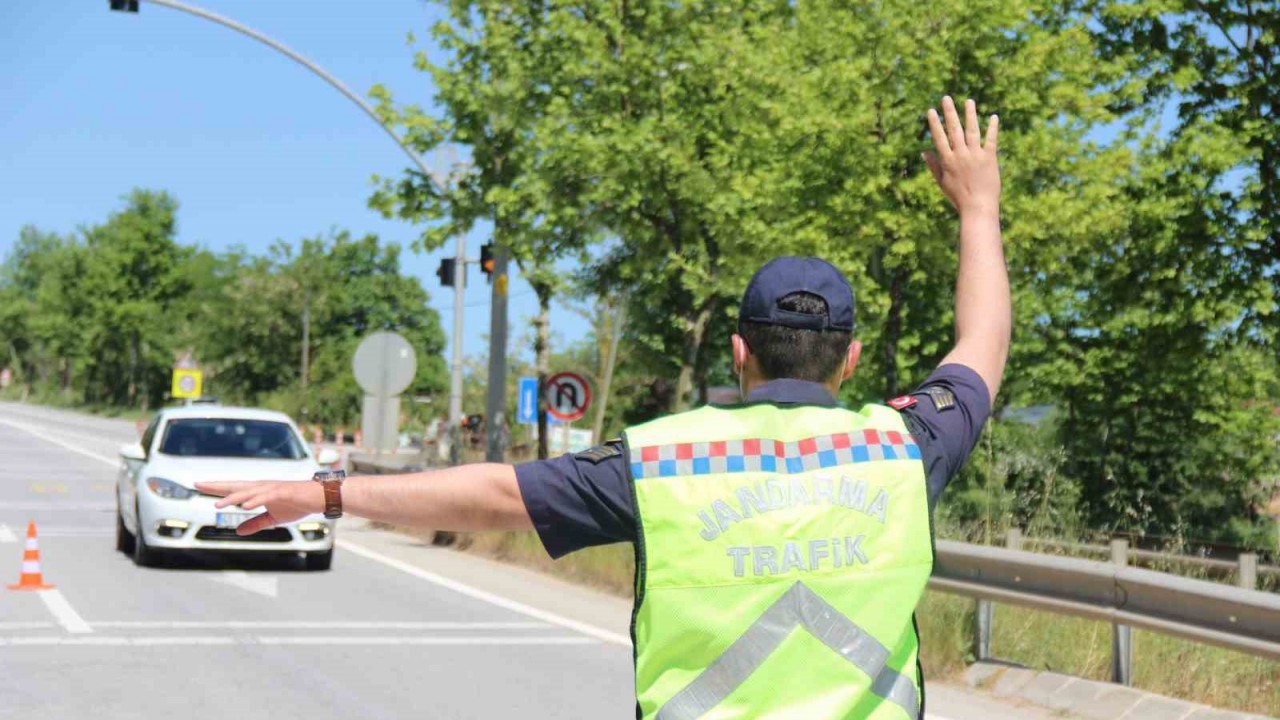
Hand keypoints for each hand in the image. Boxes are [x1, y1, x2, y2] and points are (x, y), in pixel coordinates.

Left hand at [195, 481, 324, 535]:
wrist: (319, 498)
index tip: (198, 486)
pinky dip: (255, 500)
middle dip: (216, 486)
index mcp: (258, 492)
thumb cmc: (297, 504)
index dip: (216, 488)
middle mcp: (262, 487)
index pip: (234, 489)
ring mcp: (272, 488)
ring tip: (218, 504)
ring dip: (233, 497)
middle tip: (197, 484)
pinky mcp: (284, 492)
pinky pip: (266, 496)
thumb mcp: (273, 518)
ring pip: (249, 492)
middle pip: (235, 486)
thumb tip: (238, 531)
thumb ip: (255, 524)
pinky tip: (245, 505)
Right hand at [923, 96, 999, 214]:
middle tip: (946, 98)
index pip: (939, 138)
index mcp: (948, 161)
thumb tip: (924, 152)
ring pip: (972, 130)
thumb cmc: (958, 197)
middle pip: (954, 129)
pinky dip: (992, 128)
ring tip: (969, 101)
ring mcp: (976, 155)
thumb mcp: (942, 182)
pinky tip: (993, 116)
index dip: (935, 123)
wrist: (978, 207)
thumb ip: (934, 166)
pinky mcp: (990, 158)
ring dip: (970, 114)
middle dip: (949, 112)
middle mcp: (961, 155)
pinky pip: (991, 140)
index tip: (931, 110)